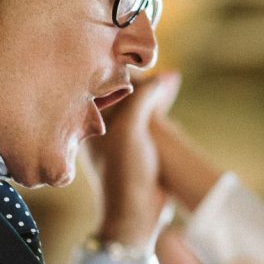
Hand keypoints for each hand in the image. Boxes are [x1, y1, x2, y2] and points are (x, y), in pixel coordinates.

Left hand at [81, 71, 180, 245]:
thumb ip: (143, 99)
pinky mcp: (141, 145)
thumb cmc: (124, 173)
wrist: (136, 214)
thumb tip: (165, 77)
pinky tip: (171, 93)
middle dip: (141, 74)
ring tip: (172, 76)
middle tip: (157, 58)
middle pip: (122, 89)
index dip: (121, 64)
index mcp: (91, 119)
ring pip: (138, 102)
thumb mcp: (129, 130)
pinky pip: (150, 116)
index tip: (140, 48)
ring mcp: (123, 135)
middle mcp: (104, 124)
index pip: (105, 82)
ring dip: (154, 88)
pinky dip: (161, 103)